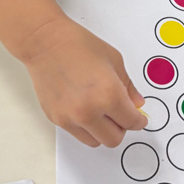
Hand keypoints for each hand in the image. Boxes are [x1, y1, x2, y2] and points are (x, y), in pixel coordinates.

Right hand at [24, 14, 146, 146]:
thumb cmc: (77, 45)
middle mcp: (89, 111)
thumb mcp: (114, 60)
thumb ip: (128, 86)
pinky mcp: (56, 119)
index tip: (139, 118)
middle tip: (121, 115)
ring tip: (102, 112)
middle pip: (114, 139)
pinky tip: (85, 108)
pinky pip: (77, 133)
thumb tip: (136, 103)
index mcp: (109, 95)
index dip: (139, 120)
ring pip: (95, 141)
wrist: (45, 42)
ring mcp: (70, 118)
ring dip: (103, 131)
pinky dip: (85, 126)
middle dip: (122, 128)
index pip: (131, 122)